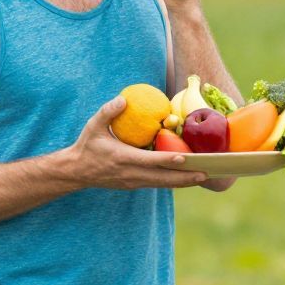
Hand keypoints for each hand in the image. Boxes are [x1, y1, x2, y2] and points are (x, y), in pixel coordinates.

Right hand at [66, 97, 207, 189]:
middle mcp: (131, 174)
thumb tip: (123, 99)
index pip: (150, 161)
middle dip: (186, 177)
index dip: (168, 161)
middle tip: (207, 172)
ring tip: (203, 176)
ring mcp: (134, 182)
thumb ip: (108, 112)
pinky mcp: (135, 184)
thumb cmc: (87, 145)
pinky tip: (187, 177)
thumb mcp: (93, 125)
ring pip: (164, 183)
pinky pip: (158, 183)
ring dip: (184, 181)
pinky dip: (173, 181)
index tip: (186, 159)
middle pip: (164, 178)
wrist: (78, 171)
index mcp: (123, 159)